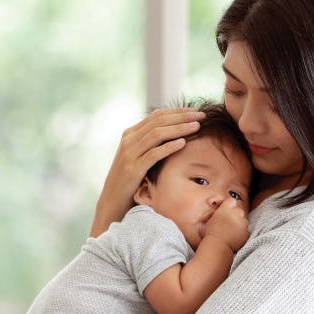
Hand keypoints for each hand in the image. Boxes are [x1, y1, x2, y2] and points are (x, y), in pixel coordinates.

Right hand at [90, 108, 204, 235]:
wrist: (112, 202)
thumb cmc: (131, 181)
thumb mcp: (139, 157)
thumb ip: (151, 144)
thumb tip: (175, 133)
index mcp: (130, 134)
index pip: (157, 115)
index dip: (178, 111)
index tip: (196, 111)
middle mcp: (128, 140)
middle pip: (159, 121)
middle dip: (182, 116)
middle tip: (201, 115)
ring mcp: (129, 154)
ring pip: (157, 134)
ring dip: (179, 128)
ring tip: (197, 126)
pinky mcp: (132, 169)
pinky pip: (153, 154)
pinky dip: (169, 147)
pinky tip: (183, 143)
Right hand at [204, 198, 249, 252]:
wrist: (217, 246)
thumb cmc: (210, 233)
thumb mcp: (209, 218)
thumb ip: (215, 210)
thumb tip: (213, 202)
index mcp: (226, 208)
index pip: (232, 201)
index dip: (229, 206)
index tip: (226, 212)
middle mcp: (237, 213)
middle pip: (238, 210)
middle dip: (234, 215)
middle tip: (227, 223)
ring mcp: (243, 222)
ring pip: (243, 220)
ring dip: (239, 224)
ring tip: (229, 231)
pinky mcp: (246, 232)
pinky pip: (245, 230)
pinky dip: (241, 233)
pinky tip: (233, 237)